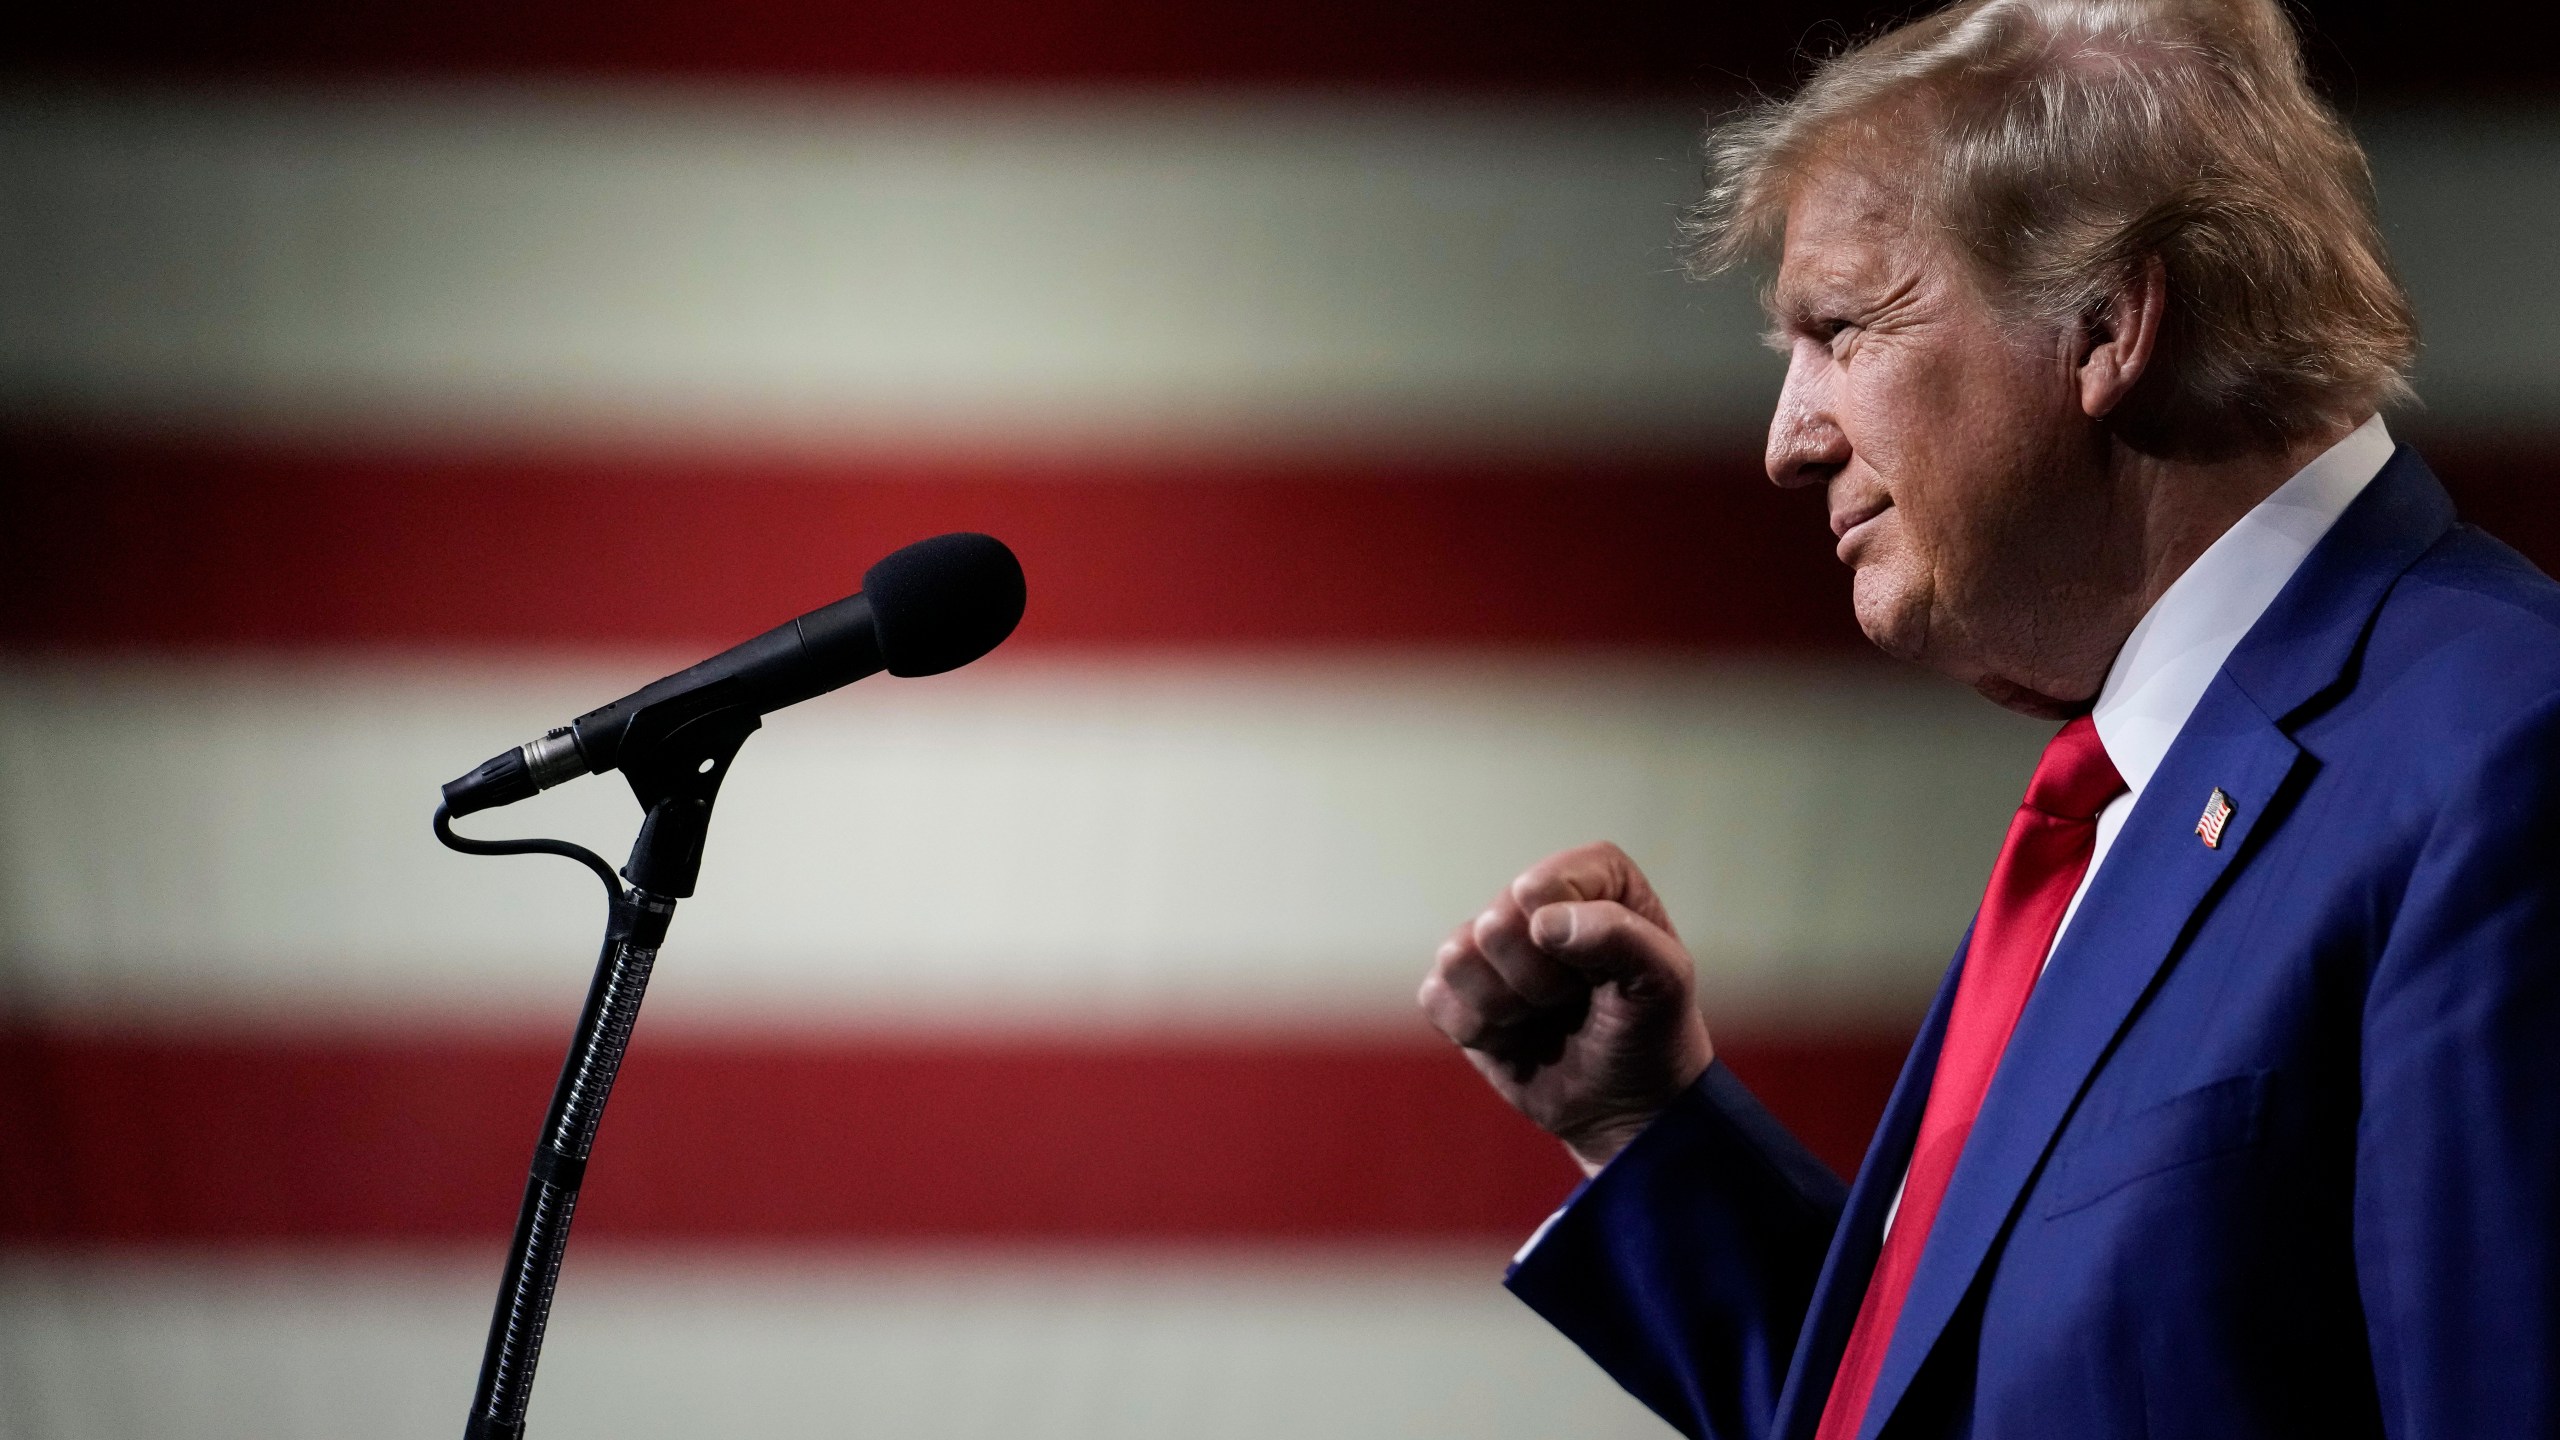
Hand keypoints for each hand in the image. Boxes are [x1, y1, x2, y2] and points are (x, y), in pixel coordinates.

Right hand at [1417, 842, 1714, 1173]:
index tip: (1596, 974)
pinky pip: (1434, 997)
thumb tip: (1544, 922)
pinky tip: (1516, 1037)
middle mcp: (1535, 900)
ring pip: (1456, 959)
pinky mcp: (1458, 989)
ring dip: (1506, 1009)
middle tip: (1573, 1001)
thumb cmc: (1652, 1033)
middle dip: (1537, 983)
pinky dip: (1478, 1031)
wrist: (1626, 1107)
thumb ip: (1620, 936)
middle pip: (1495, 927)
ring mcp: (1491, 945)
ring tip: (1545, 1018)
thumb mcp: (1663, 982)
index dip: (1561, 939)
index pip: (1540, 887)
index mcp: (1591, 877)